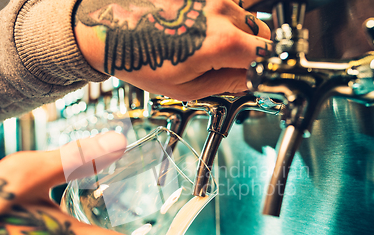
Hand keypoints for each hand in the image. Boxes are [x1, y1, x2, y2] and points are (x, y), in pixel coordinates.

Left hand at [73, 0, 270, 100]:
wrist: (108, 26)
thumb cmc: (137, 57)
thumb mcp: (183, 88)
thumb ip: (225, 84)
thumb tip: (248, 82)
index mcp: (220, 42)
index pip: (265, 57)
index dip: (263, 71)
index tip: (256, 77)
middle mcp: (221, 11)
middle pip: (261, 33)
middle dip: (253, 52)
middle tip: (232, 66)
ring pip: (246, 15)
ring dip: (240, 32)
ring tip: (209, 46)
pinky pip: (227, 3)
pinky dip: (224, 17)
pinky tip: (201, 29)